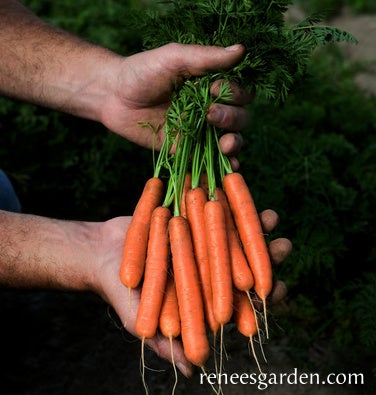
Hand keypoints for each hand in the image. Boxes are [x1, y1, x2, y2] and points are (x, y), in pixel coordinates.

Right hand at [93, 209, 291, 377]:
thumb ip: (166, 344)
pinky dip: (228, 205)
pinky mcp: (191, 220)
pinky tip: (244, 195)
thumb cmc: (121, 291)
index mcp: (202, 297)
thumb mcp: (141, 320)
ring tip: (273, 217)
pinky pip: (212, 213)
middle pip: (241, 265)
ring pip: (232, 236)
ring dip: (253, 227)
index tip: (279, 288)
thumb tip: (193, 370)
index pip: (237, 301)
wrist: (101, 253)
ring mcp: (200, 243)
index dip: (260, 297)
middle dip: (266, 257)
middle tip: (286, 246)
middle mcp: (206, 269)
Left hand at [100, 43, 251, 165]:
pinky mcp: (185, 149)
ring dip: (234, 143)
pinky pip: (209, 159)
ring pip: (231, 139)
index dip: (235, 95)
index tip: (213, 89)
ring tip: (225, 144)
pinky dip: (223, 164)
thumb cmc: (143, 71)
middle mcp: (210, 108)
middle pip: (240, 118)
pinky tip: (228, 166)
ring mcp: (199, 131)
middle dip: (232, 118)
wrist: (114, 96)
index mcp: (211, 86)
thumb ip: (206, 57)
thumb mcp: (175, 58)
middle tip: (210, 114)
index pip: (241, 94)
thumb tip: (241, 50)